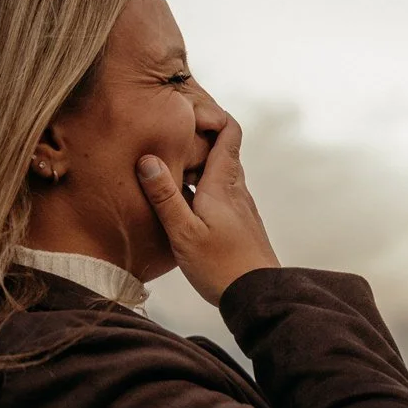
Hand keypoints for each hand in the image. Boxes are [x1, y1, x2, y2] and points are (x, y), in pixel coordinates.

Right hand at [137, 116, 279, 302]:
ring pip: (221, 174)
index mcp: (223, 184)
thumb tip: (148, 159)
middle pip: (223, 151)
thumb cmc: (221, 267)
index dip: (214, 115)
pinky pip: (222, 194)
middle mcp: (237, 191)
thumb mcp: (183, 232)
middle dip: (200, 138)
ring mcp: (241, 208)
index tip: (189, 111)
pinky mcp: (241, 225)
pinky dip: (204, 187)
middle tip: (170, 135)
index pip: (229, 134)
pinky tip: (186, 201)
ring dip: (200, 165)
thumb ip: (165, 196)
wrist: (259, 297)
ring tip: (172, 165)